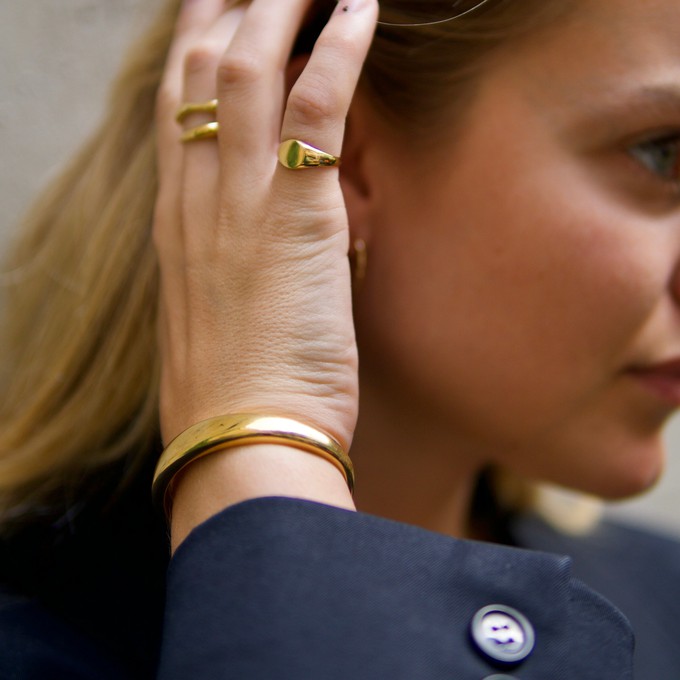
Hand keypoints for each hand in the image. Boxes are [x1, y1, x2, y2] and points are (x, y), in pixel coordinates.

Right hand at [153, 0, 377, 540]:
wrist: (245, 440)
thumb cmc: (239, 393)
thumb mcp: (228, 316)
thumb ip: (244, 264)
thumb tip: (278, 239)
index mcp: (179, 223)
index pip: (176, 109)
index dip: (193, 51)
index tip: (211, 16)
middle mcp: (195, 199)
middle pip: (200, 72)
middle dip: (226, 7)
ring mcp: (238, 203)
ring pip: (248, 69)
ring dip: (280, 5)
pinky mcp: (293, 217)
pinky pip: (315, 108)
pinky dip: (339, 50)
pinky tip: (359, 7)